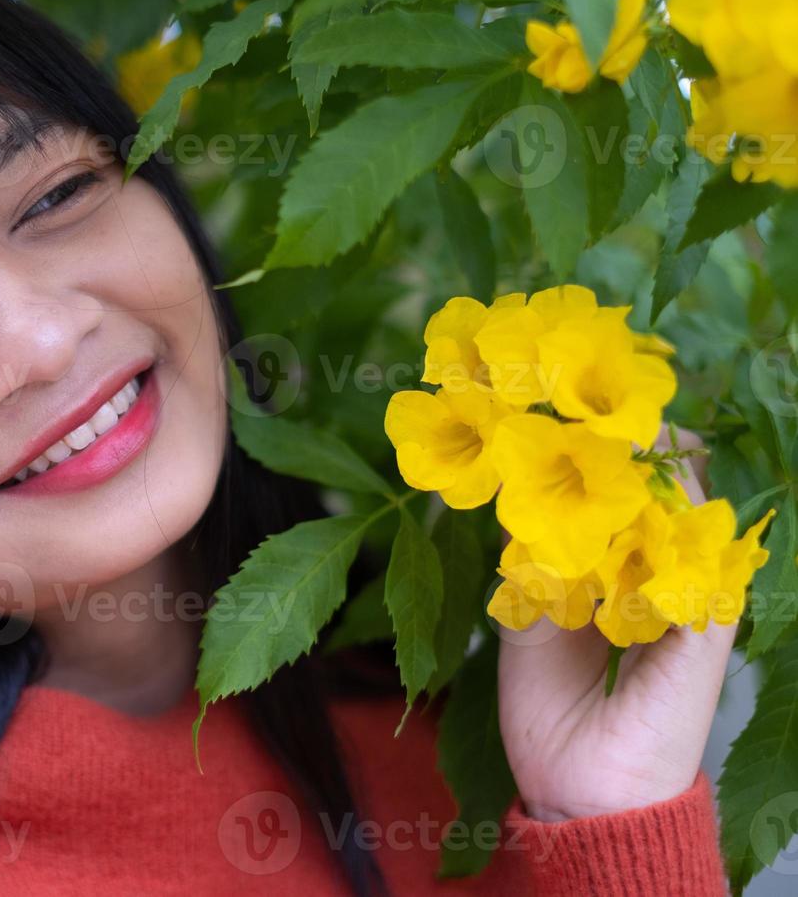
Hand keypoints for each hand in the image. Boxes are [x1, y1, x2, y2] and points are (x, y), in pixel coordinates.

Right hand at [497, 427, 728, 821]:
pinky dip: (507, 512)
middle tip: (573, 402)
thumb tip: (681, 501)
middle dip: (597, 450)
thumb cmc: (663, 731)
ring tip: (532, 422)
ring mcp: (571, 583)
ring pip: (562, 511)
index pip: (674, 499)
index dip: (662, 455)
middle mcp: (626, 571)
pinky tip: (498, 479)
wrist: (592, 794)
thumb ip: (696, 583)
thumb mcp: (698, 654)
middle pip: (613, 494)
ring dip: (549, 470)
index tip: (641, 414)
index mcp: (678, 578)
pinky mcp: (522, 604)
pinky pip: (515, 549)